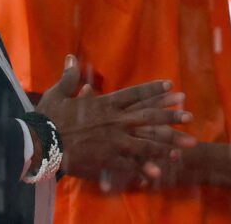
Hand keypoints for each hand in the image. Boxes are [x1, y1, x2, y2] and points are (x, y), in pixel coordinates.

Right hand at [35, 55, 196, 189]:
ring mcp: (113, 141)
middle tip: (191, 116)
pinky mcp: (107, 159)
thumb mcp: (58, 93)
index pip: (135, 94)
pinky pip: (131, 164)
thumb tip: (70, 57)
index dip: (154, 89)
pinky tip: (161, 172)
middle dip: (172, 117)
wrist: (39, 142)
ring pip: (146, 142)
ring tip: (187, 146)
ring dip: (168, 144)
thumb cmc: (48, 118)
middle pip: (149, 117)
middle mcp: (115, 121)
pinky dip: (146, 168)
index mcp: (106, 104)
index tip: (171, 85)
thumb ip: (69, 76)